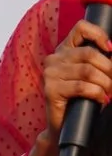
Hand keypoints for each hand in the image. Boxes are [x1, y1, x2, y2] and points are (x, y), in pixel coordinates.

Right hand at [42, 21, 111, 139]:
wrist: (65, 126)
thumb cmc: (82, 99)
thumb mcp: (91, 75)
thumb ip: (99, 62)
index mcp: (65, 50)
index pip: (81, 28)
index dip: (100, 35)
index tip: (111, 49)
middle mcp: (54, 59)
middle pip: (89, 53)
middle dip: (110, 69)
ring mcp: (50, 74)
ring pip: (88, 71)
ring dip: (106, 84)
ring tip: (110, 93)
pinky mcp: (50, 90)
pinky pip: (82, 87)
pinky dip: (97, 93)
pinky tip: (102, 99)